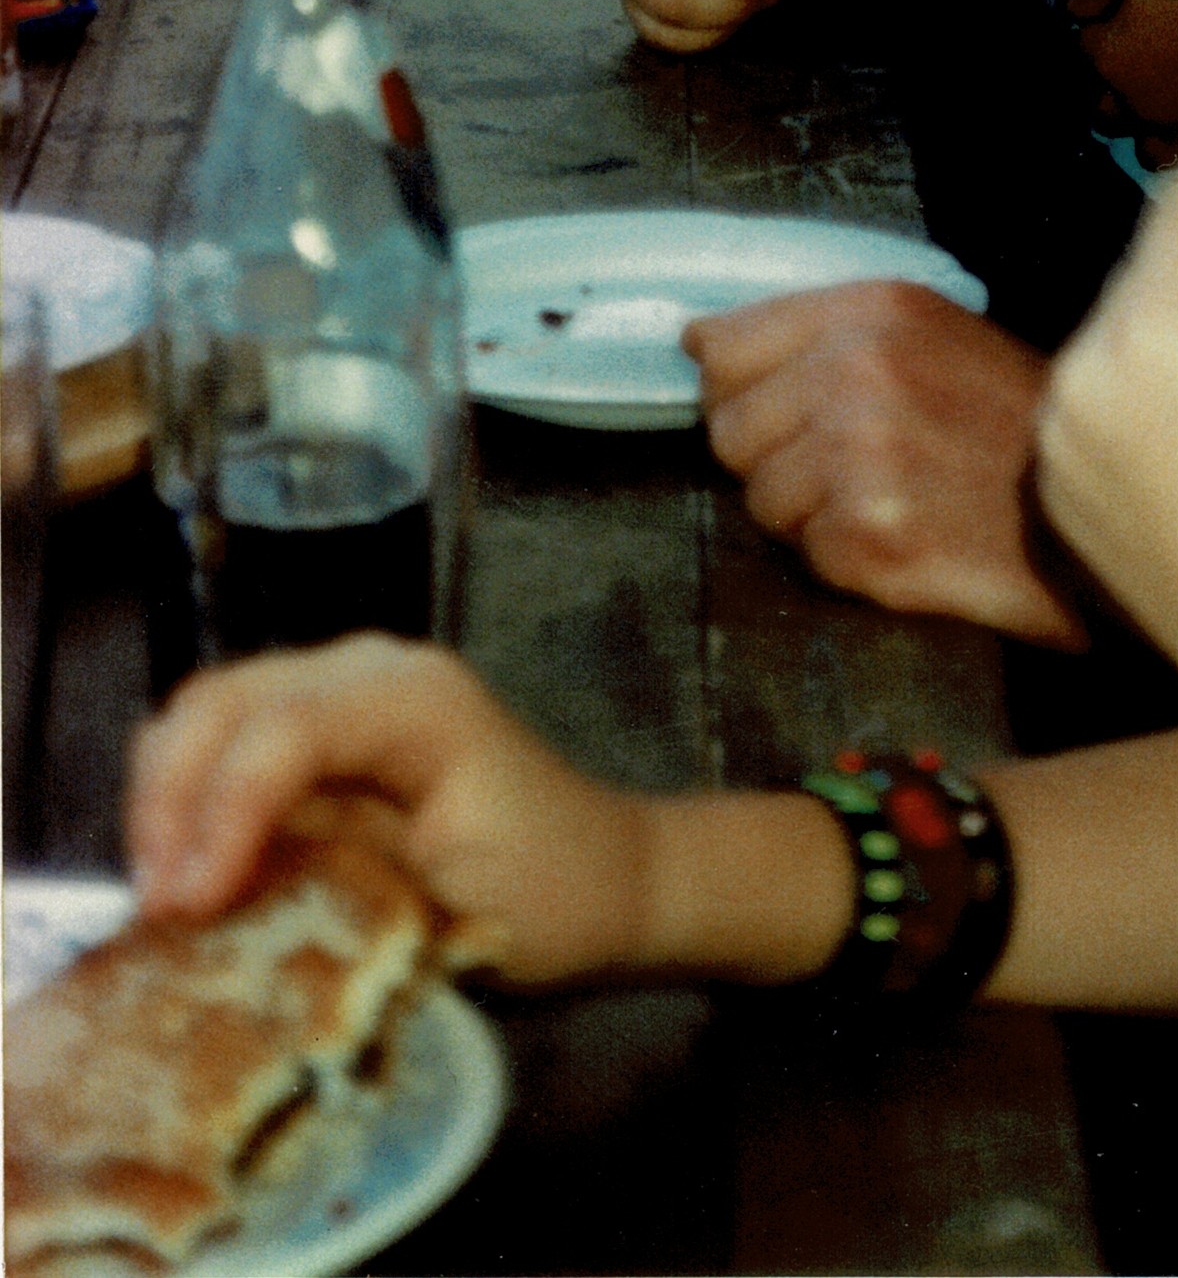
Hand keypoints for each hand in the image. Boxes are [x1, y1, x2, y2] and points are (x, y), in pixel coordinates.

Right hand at [125, 635, 649, 983]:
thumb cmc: (549, 896)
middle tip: (155, 916)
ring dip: (169, 800)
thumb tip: (213, 905)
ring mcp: (344, 688)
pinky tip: (192, 873)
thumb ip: (331, 885)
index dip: (220, 815)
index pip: (283, 731)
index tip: (186, 911)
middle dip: (171, 803)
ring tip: (166, 902)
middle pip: (223, 703)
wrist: (612, 877)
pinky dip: (191, 800)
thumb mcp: (446, 907)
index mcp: (416, 700)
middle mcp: (371, 669)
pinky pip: (228, 740)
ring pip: (208, 713)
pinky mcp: (326, 728)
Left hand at [688, 283, 1080, 643]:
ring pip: (762, 500)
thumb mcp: (934, 334)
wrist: (1089, 509)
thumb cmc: (1011, 420)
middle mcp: (859, 371)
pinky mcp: (870, 538)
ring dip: (812, 513)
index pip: (725, 345)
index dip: (740, 387)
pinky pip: (808, 555)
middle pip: (730, 429)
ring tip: (889, 500)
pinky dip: (850, 560)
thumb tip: (696, 343)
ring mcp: (862, 456)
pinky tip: (909, 537)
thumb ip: (823, 331)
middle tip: (850, 464)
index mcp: (874, 310)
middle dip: (777, 456)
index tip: (774, 409)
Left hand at [1068, 0, 1177, 168]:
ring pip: (1142, 146)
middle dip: (1110, 87)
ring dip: (1142, 128)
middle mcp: (1137, 104)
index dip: (1100, 29)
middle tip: (1135, 63)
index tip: (1117, 17)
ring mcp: (1177, 126)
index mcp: (1111, 61)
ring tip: (1159, 107)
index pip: (1086, 48)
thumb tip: (1074, 10)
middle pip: (1104, 107)